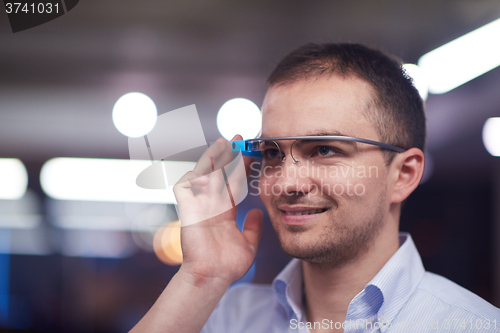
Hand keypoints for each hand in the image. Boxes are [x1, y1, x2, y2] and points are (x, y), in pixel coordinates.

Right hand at [173, 135, 262, 286]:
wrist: (213, 276)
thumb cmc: (227, 265)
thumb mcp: (248, 243)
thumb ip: (253, 228)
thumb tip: (258, 212)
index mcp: (224, 211)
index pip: (233, 183)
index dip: (242, 168)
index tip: (252, 154)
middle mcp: (211, 205)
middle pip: (220, 174)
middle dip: (228, 156)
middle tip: (239, 139)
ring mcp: (198, 206)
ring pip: (204, 175)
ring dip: (212, 159)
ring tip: (223, 143)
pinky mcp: (186, 209)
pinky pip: (185, 186)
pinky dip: (192, 175)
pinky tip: (207, 166)